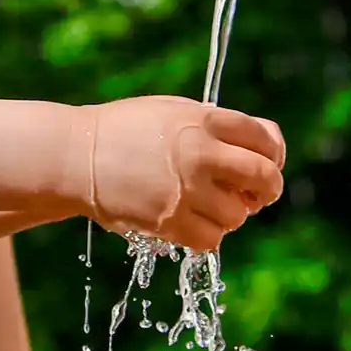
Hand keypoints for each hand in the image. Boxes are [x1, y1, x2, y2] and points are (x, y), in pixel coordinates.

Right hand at [81, 98, 284, 250]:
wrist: (76, 156)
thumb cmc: (127, 130)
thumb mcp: (175, 111)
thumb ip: (218, 126)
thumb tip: (267, 149)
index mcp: (204, 120)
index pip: (265, 139)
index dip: (274, 154)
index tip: (268, 163)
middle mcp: (201, 154)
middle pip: (265, 178)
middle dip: (268, 189)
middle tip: (259, 195)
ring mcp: (186, 191)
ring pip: (238, 215)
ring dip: (230, 213)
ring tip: (208, 205)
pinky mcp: (169, 222)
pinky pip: (212, 239)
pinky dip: (209, 234)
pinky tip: (194, 221)